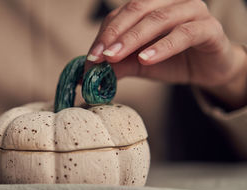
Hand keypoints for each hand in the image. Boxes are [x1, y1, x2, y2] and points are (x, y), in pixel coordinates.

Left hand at [86, 0, 246, 108]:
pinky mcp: (209, 28)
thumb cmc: (173, 61)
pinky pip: (184, 34)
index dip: (105, 34)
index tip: (91, 57)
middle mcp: (171, 3)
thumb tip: (89, 73)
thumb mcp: (139, 64)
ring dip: (133, 38)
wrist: (208, 70)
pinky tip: (146, 59)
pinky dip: (162, 46)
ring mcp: (192, 12)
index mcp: (151, 7)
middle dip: (115, 34)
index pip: (122, 14)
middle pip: (137, 10)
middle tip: (100, 56)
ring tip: (115, 56)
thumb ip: (118, 64)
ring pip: (158, 19)